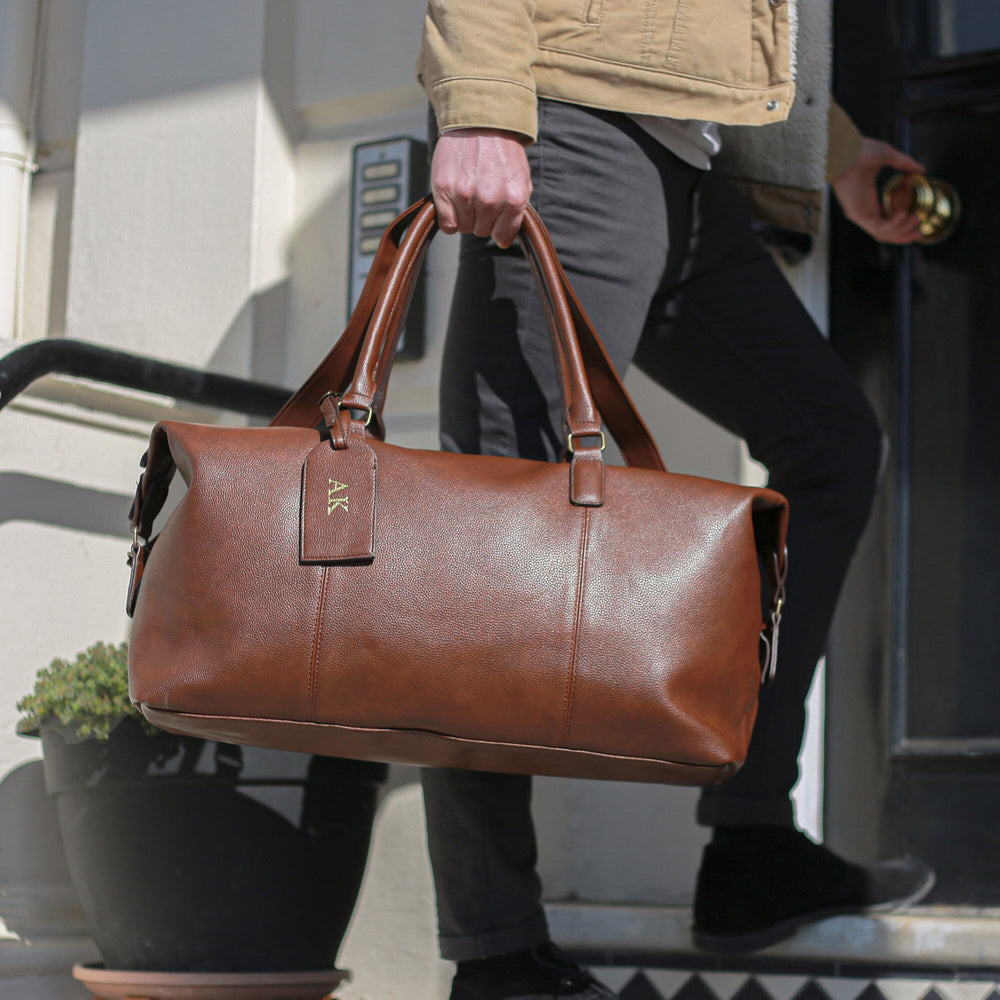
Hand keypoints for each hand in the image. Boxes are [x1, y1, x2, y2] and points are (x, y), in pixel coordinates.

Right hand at [431, 128, 531, 247]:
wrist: (480, 120)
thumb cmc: (502, 151)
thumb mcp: (522, 179)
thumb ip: (517, 211)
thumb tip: (503, 240)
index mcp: (513, 199)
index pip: (502, 236)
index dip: (498, 228)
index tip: (495, 217)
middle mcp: (490, 200)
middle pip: (481, 232)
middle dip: (482, 218)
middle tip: (480, 194)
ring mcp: (465, 194)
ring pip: (463, 228)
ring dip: (465, 215)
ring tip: (468, 192)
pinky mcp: (444, 188)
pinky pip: (447, 224)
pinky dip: (449, 216)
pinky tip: (454, 199)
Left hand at [831, 138, 926, 243]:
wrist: (845, 149)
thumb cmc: (859, 151)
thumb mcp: (887, 157)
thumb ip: (904, 164)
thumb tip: (921, 169)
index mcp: (868, 201)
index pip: (885, 222)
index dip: (902, 225)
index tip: (917, 220)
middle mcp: (864, 211)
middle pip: (886, 233)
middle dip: (905, 235)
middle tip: (921, 231)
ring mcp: (860, 215)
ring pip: (883, 234)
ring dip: (902, 230)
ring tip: (916, 219)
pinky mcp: (857, 215)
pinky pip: (877, 228)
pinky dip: (892, 225)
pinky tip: (903, 215)